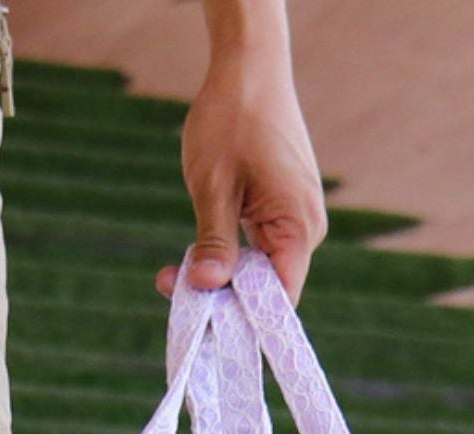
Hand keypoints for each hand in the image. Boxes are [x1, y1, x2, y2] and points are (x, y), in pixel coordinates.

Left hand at [157, 42, 326, 304]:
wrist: (249, 68)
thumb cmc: (232, 119)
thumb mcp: (214, 186)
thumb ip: (214, 242)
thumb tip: (205, 287)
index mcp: (298, 227)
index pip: (279, 298)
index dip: (244, 319)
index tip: (203, 326)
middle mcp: (304, 228)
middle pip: (266, 288)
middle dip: (220, 295)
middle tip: (168, 287)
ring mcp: (294, 218)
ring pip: (257, 269)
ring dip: (218, 274)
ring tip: (173, 272)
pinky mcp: (280, 208)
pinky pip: (255, 247)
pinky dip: (226, 254)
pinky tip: (194, 251)